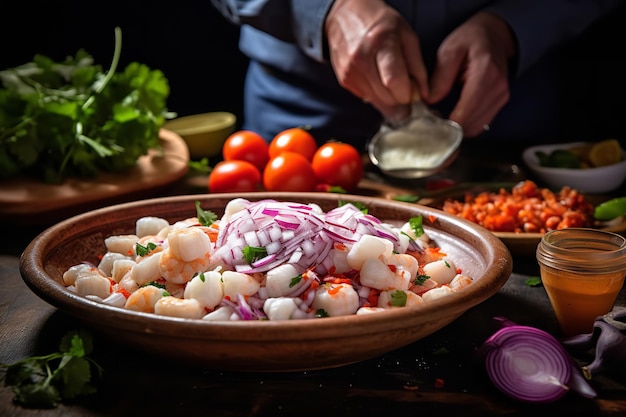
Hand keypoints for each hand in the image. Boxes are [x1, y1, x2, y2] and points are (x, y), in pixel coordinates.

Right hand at [325, 0, 428, 119]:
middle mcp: (361, 59)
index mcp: (380, 42)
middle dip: (401, 96)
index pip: (395, 82)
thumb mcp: (407, 36)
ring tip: (389, 76)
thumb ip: (418, 67)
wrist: (345, 17)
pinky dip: (377, 93)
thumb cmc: (382, 24)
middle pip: (388, 98)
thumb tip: (423, 96)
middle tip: (404, 82)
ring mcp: (349, 72)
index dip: (408, 93)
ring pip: (378, 102)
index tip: (414, 90)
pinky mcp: (344, 81)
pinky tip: (376, 75)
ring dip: (389, 96)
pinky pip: (368, 99)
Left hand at [428, 12, 516, 136]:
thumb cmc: (471, 39)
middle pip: (471, 123)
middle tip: (430, 123)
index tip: (429, 126)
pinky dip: (465, 125)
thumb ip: (440, 77)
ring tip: (440, 120)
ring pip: (476, 128)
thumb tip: (429, 101)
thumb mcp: (450, 50)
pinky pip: (481, 124)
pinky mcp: (500, 103)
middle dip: (449, 128)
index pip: (466, 111)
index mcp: (485, 73)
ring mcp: (501, 97)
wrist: (496, 35)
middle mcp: (498, 89)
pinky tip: (452, 117)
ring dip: (457, 129)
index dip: (447, 124)